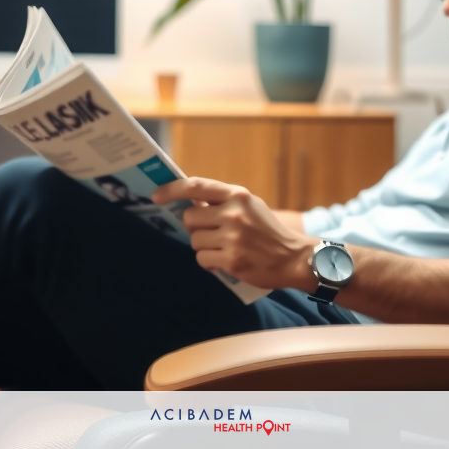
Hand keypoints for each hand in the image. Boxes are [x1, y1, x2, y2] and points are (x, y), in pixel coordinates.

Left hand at [152, 177, 315, 290]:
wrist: (294, 258)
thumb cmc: (268, 231)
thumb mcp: (250, 206)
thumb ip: (222, 202)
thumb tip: (189, 203)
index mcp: (238, 195)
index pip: (195, 187)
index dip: (171, 190)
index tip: (155, 196)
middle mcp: (234, 213)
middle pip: (189, 218)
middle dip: (195, 227)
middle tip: (211, 232)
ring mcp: (232, 237)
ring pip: (195, 240)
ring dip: (204, 246)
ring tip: (223, 247)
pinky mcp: (231, 260)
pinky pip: (202, 259)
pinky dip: (210, 261)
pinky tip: (225, 260)